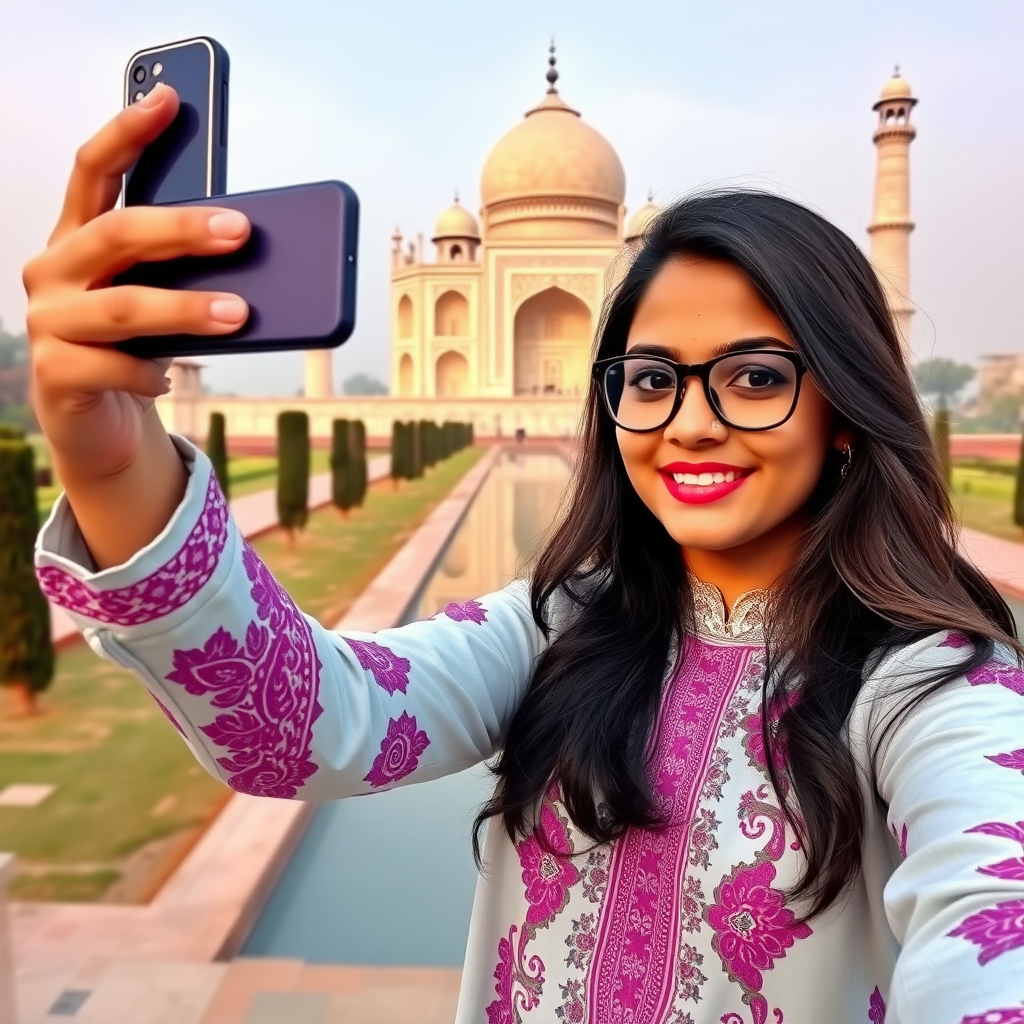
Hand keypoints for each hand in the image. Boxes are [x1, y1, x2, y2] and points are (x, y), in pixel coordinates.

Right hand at [23, 83, 250, 483]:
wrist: (100, 422)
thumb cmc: (136, 347)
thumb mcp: (159, 299)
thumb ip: (182, 271)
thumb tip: (251, 249)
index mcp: (78, 240)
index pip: (94, 173)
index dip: (127, 134)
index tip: (169, 99)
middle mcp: (53, 272)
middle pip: (117, 234)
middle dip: (181, 228)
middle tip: (240, 231)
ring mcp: (48, 322)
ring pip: (123, 307)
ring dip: (186, 309)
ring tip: (239, 312)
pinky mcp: (55, 374)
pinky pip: (113, 368)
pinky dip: (149, 374)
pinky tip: (167, 379)